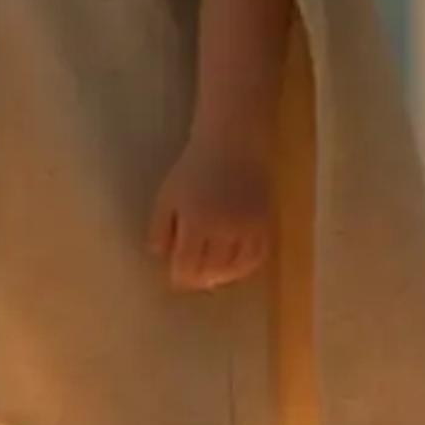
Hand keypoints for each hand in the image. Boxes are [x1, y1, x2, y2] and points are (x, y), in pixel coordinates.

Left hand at [149, 137, 273, 290]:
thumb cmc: (194, 169)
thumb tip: (160, 257)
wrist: (233, 144)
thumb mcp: (167, 196)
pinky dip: (246, 268)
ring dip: (222, 277)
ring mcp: (248, 228)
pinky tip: (235, 267)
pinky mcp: (265, 224)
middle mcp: (224, 229)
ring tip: (212, 276)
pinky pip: (258, 257)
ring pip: (236, 268)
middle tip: (193, 279)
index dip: (181, 278)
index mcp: (196, 221)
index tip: (176, 279)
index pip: (187, 266)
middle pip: (212, 271)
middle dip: (200, 279)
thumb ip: (159, 229)